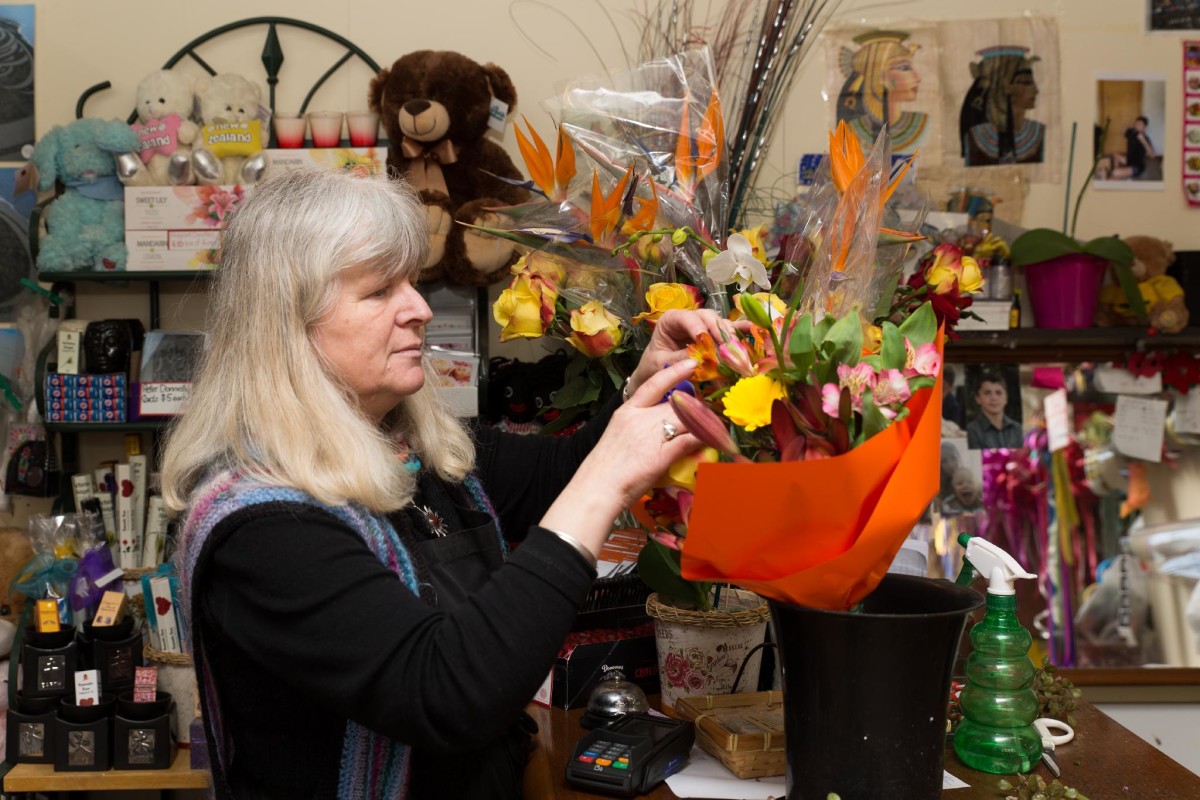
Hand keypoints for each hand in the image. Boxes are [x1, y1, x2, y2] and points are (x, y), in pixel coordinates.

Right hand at [540, 360, 701, 552]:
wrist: (596, 488)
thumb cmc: (603, 469)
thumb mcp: (617, 437)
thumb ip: (637, 428)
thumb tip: (656, 430)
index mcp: (627, 411)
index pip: (653, 384)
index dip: (673, 371)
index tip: (690, 363)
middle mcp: (640, 418)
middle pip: (677, 405)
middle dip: (696, 408)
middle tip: (710, 412)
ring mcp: (651, 435)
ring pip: (687, 420)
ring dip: (705, 423)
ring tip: (717, 426)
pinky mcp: (662, 454)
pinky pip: (690, 440)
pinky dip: (704, 439)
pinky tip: (714, 440)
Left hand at [627, 309, 736, 397]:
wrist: (655, 374)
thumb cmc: (654, 366)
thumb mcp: (661, 364)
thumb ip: (677, 361)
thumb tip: (698, 361)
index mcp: (671, 320)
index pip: (686, 317)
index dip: (696, 326)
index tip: (702, 338)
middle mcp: (689, 319)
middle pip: (707, 317)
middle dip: (717, 330)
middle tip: (725, 346)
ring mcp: (704, 326)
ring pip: (720, 323)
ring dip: (730, 335)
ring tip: (737, 348)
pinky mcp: (714, 336)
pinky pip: (729, 330)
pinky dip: (740, 330)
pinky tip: (753, 329)